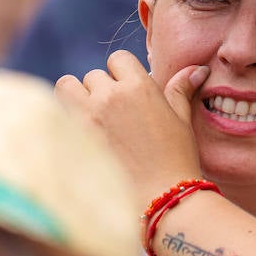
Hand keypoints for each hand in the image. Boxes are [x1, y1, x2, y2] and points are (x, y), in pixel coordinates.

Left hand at [55, 51, 206, 201]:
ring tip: (89, 118)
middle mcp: (110, 96)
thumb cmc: (176, 158)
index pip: (118, 59)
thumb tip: (197, 69)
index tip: (127, 92)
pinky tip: (81, 137)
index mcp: (138, 86)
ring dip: (76, 97)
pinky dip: (65, 120)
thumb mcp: (181, 119)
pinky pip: (58, 114)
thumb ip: (180, 89)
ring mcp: (87, 116)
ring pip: (67, 87)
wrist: (159, 197)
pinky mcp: (72, 137)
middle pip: (93, 76)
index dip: (122, 73)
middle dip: (101, 89)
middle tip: (112, 114)